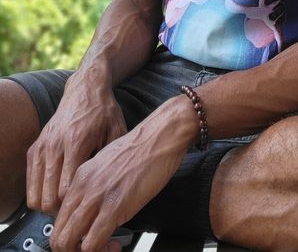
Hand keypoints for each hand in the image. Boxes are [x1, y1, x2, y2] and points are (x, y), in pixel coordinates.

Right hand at [26, 71, 127, 214]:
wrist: (85, 90)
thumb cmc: (104, 111)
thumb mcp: (117, 132)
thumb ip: (111, 159)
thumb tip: (113, 187)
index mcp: (77, 143)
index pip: (66, 190)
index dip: (74, 205)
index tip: (85, 206)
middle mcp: (55, 146)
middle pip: (48, 197)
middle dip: (60, 210)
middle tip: (75, 207)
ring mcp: (42, 147)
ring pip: (34, 194)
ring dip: (48, 203)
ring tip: (65, 200)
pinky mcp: (35, 148)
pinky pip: (30, 181)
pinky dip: (39, 191)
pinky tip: (56, 187)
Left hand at [49, 96, 196, 251]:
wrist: (159, 137)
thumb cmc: (142, 148)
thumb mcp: (109, 165)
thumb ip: (97, 185)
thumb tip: (96, 208)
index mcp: (80, 177)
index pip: (58, 217)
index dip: (71, 234)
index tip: (86, 238)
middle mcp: (82, 188)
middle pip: (58, 234)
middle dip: (72, 250)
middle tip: (93, 249)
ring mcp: (96, 198)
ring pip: (67, 242)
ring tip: (106, 248)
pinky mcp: (114, 207)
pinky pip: (92, 244)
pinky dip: (101, 251)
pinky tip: (115, 245)